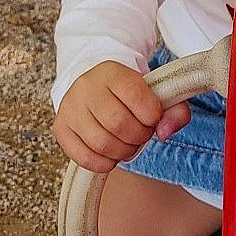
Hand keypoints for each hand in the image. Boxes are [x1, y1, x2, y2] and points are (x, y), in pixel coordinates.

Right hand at [54, 61, 191, 172]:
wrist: (93, 86)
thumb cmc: (126, 94)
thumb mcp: (152, 91)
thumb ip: (173, 109)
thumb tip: (166, 132)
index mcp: (112, 72)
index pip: (137, 96)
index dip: (152, 115)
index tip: (153, 118)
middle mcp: (86, 88)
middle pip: (119, 124)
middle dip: (139, 136)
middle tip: (141, 133)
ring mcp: (70, 108)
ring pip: (102, 143)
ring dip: (123, 152)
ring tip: (128, 143)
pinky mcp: (61, 128)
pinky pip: (84, 157)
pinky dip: (104, 163)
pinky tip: (112, 154)